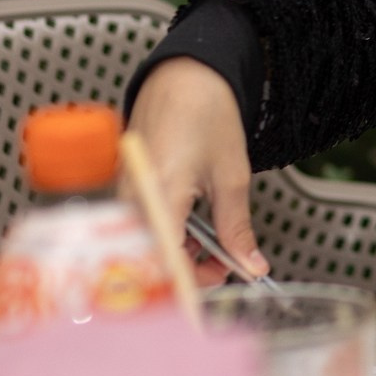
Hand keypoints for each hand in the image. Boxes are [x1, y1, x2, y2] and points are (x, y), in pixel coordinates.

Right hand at [126, 57, 266, 286]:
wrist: (185, 74)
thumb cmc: (207, 113)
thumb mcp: (232, 176)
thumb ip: (237, 228)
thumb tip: (251, 266)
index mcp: (159, 195)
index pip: (164, 264)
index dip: (187, 289)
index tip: (211, 301)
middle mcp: (132, 199)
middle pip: (152, 259)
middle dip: (188, 273)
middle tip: (225, 268)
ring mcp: (124, 194)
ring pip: (146, 245)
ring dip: (179, 255)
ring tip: (215, 248)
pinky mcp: (126, 189)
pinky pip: (141, 227)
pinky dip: (168, 237)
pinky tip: (193, 232)